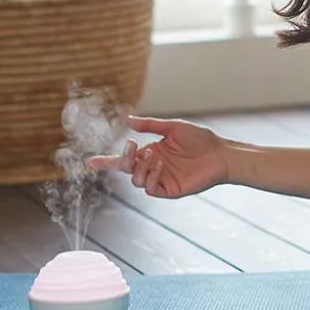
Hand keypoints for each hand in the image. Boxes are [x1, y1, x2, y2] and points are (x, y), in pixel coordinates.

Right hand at [86, 115, 228, 198]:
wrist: (220, 153)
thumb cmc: (200, 139)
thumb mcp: (172, 128)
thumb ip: (150, 125)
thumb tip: (128, 120)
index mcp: (151, 153)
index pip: (125, 159)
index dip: (107, 162)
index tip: (89, 162)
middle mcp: (153, 167)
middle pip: (127, 170)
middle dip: (124, 160)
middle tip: (134, 147)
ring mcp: (161, 179)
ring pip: (136, 180)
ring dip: (140, 168)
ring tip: (154, 155)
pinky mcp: (170, 190)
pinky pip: (151, 189)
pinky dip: (151, 176)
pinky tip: (161, 166)